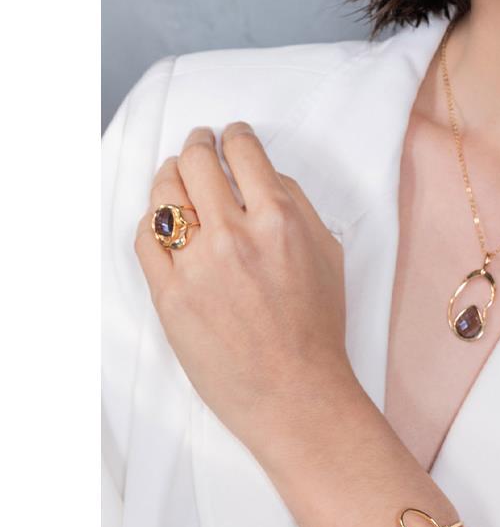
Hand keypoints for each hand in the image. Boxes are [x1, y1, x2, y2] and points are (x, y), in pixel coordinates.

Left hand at [134, 121, 353, 455]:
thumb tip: (264, 176)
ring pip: (165, 196)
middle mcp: (234, 235)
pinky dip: (151, 220)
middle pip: (197, 163)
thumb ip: (297, 205)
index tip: (232, 135)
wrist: (294, 391)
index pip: (244, 153)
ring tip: (175, 172)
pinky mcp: (169, 296)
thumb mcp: (328, 252)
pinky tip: (161, 217)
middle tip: (199, 142)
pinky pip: (145, 240)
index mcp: (279, 219)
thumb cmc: (318, 325)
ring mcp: (196, 266)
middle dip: (198, 144)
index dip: (235, 135)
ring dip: (169, 174)